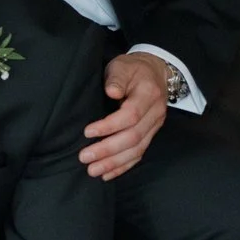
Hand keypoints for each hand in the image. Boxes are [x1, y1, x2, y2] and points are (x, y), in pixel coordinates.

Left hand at [81, 53, 170, 178]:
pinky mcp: (151, 134)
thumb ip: (117, 78)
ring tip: (93, 171)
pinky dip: (123, 166)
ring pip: (137, 149)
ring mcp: (155, 126)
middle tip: (84, 157)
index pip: (130, 115)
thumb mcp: (122, 66)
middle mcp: (155, 113)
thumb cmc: (132, 69)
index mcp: (148, 94)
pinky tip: (107, 174)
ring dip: (114, 162)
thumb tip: (112, 92)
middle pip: (133, 137)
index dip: (109, 126)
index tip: (87, 132)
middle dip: (108, 150)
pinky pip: (139, 154)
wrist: (155, 73)